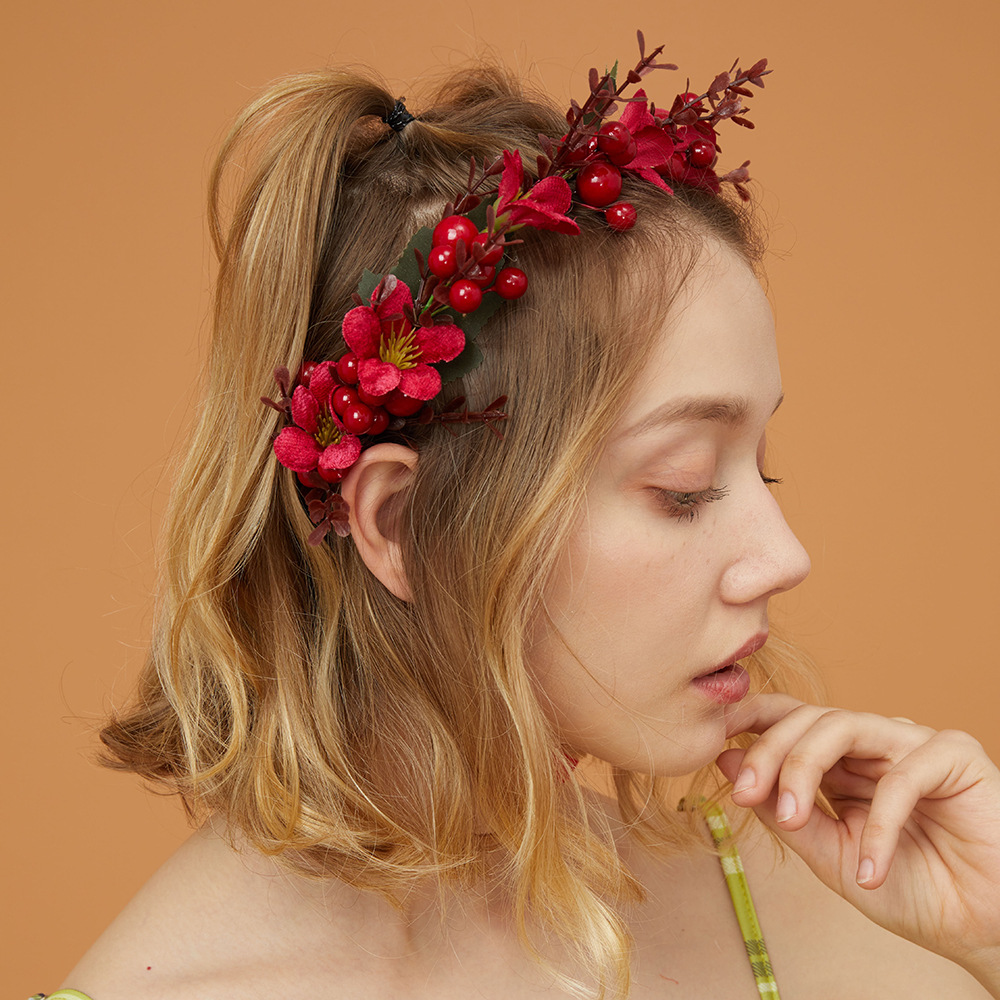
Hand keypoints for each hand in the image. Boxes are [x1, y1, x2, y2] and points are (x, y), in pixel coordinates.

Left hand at [717, 694, 999, 981]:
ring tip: (790, 817)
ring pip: (844, 726)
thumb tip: (728, 764)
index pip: (789, 719)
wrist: (985, 930)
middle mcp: (874, 743)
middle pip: (807, 717)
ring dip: (805, 768)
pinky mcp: (955, 757)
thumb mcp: (830, 857)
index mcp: (843, 761)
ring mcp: (913, 744)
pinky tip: (868, 868)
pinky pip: (902, 775)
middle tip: (747, 794)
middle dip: (769, 751)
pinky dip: (878, 823)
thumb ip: (783, 812)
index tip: (709, 737)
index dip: (749, 719)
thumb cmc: (913, 891)